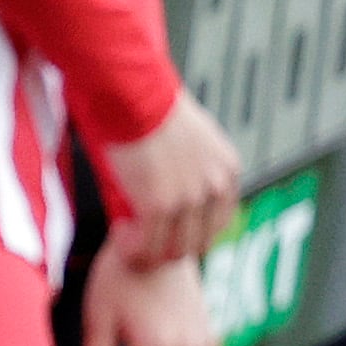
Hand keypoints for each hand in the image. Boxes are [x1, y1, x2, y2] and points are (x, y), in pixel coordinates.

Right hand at [104, 89, 241, 265]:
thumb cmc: (152, 103)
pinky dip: (131, 248)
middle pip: (198, 243)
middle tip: (143, 239)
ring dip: (149, 251)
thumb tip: (177, 172)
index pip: (219, 223)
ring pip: (172, 250)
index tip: (166, 230)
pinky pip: (146, 246)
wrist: (134, 93)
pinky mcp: (159, 205)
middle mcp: (213, 187)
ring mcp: (188, 199)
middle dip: (170, 248)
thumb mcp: (193, 133)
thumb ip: (196, 159)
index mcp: (226, 169)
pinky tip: (119, 236)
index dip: (191, 233)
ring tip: (128, 238)